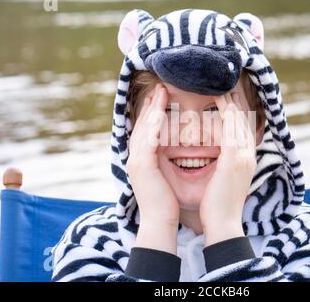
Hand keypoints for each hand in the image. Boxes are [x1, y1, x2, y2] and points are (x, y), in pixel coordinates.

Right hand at [126, 84, 179, 252]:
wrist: (160, 222)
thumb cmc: (167, 202)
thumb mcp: (165, 176)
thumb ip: (165, 160)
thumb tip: (173, 149)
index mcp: (142, 160)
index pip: (146, 130)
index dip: (152, 112)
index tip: (161, 97)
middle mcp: (135, 158)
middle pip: (142, 125)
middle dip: (150, 105)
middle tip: (159, 87)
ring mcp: (136, 161)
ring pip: (143, 128)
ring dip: (152, 109)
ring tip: (161, 91)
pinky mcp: (142, 166)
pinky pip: (147, 140)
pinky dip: (153, 125)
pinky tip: (161, 112)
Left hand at [200, 92, 256, 245]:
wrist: (222, 224)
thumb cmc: (218, 204)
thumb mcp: (224, 179)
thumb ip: (225, 164)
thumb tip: (219, 155)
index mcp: (245, 159)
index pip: (243, 128)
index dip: (238, 110)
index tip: (229, 95)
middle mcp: (248, 154)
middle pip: (245, 120)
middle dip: (237, 100)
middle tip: (228, 82)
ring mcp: (244, 156)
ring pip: (240, 120)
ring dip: (232, 100)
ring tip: (223, 84)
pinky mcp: (235, 158)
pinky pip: (232, 128)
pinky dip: (227, 111)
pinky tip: (220, 98)